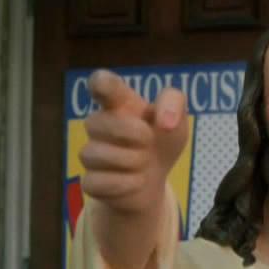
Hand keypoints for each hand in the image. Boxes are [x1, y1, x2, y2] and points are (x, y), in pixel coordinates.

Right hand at [80, 70, 187, 212]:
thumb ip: (174, 104)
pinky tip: (136, 181)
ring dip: (131, 161)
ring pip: (97, 154)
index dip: (100, 83)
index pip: (101, 84)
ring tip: (143, 163)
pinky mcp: (91, 181)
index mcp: (119, 103)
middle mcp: (99, 124)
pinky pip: (100, 182)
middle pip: (98, 121)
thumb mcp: (177, 122)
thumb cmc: (160, 142)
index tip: (103, 86)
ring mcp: (91, 153)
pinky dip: (125, 185)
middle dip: (132, 134)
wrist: (154, 182)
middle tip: (149, 141)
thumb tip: (166, 122)